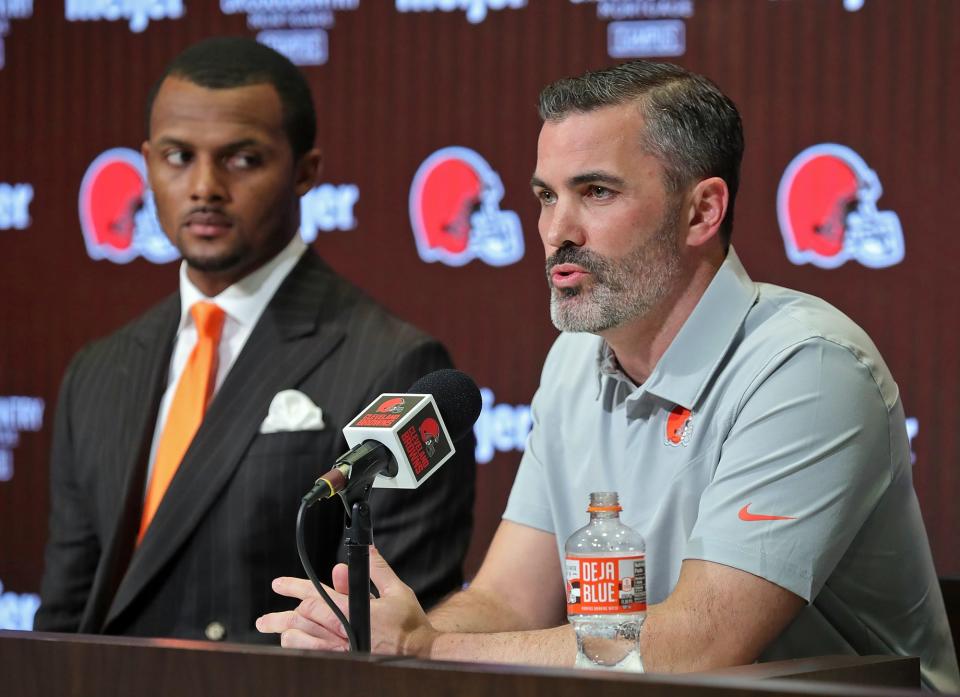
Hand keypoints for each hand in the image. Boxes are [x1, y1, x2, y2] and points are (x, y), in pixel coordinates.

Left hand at [256, 546, 438, 655]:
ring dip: (289, 636)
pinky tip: (296, 646)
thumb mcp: (398, 590)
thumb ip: (378, 570)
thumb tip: (366, 550)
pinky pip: (317, 657)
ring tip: (279, 632)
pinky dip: (303, 650)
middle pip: (303, 622)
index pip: (317, 597)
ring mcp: (344, 650)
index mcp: (354, 612)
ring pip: (305, 643)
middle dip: (280, 618)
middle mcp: (345, 633)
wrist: (422, 654)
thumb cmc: (410, 624)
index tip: (278, 584)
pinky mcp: (347, 661)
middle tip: (264, 620)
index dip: (295, 588)